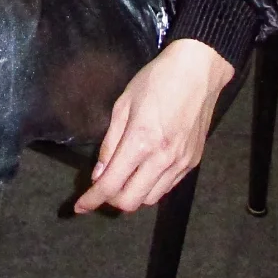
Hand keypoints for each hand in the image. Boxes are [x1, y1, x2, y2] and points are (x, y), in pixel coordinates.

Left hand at [74, 40, 234, 214]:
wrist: (198, 71)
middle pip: (131, 202)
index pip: (111, 185)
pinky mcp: (193, 162)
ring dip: (132, 194)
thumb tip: (99, 174)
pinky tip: (145, 170)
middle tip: (103, 184)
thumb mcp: (123, 104)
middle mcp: (162, 159)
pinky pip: (167, 187)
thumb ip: (110, 143)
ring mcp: (181, 163)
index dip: (92, 199)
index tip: (80, 207)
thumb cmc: (157, 80)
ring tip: (124, 177)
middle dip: (111, 199)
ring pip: (150, 199)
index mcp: (141, 141)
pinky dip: (151, 186)